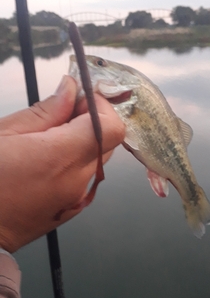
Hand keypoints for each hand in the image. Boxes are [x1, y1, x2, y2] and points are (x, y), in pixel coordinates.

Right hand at [0, 76, 124, 252]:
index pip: (111, 126)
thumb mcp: (5, 134)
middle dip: (93, 119)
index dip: (101, 106)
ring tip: (51, 137)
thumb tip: (70, 89)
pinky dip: (78, 160)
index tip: (80, 96)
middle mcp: (76, 180)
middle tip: (62, 112)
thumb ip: (44, 112)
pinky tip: (50, 159)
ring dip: (86, 139)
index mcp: (59, 158)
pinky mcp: (73, 207)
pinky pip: (88, 175)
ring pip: (99, 157)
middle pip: (109, 140)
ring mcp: (77, 197)